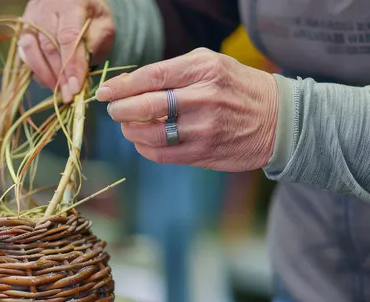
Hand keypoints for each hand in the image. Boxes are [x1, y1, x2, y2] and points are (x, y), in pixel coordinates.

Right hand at [19, 0, 114, 102]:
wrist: (71, 1)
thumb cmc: (90, 15)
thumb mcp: (103, 25)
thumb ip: (94, 45)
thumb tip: (80, 74)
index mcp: (70, 4)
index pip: (68, 37)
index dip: (71, 65)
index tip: (75, 88)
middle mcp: (45, 9)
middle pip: (48, 46)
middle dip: (59, 76)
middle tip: (68, 96)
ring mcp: (30, 19)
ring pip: (30, 51)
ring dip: (45, 75)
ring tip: (59, 91)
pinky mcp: (22, 29)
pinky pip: (24, 54)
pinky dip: (36, 70)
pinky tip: (49, 80)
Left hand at [95, 48, 278, 171]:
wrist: (278, 120)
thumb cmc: (237, 88)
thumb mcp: (210, 65)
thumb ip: (171, 71)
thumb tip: (126, 84)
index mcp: (203, 70)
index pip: (151, 77)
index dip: (121, 86)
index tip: (105, 92)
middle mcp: (203, 98)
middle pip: (145, 107)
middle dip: (120, 110)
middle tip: (114, 110)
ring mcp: (203, 129)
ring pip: (149, 134)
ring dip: (130, 131)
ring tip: (129, 126)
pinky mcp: (203, 153)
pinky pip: (160, 154)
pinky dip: (144, 149)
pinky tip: (143, 141)